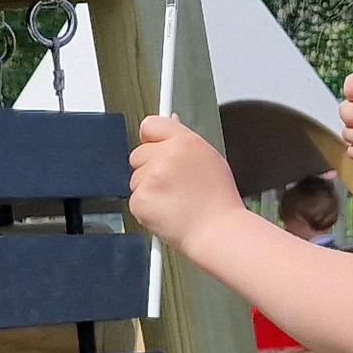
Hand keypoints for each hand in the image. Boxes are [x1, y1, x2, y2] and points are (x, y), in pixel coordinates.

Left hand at [129, 115, 239, 243]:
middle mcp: (166, 156)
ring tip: (175, 201)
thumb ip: (184, 140)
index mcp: (185, 141)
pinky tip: (167, 211)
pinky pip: (135, 199)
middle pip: (138, 154)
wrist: (216, 231)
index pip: (150, 125)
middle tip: (173, 184)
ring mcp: (151, 179)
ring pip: (135, 179)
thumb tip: (171, 121)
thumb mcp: (209, 158)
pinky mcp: (140, 200)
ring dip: (149, 189)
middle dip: (149, 167)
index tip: (153, 145)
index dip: (151, 138)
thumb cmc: (218, 200)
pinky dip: (147, 207)